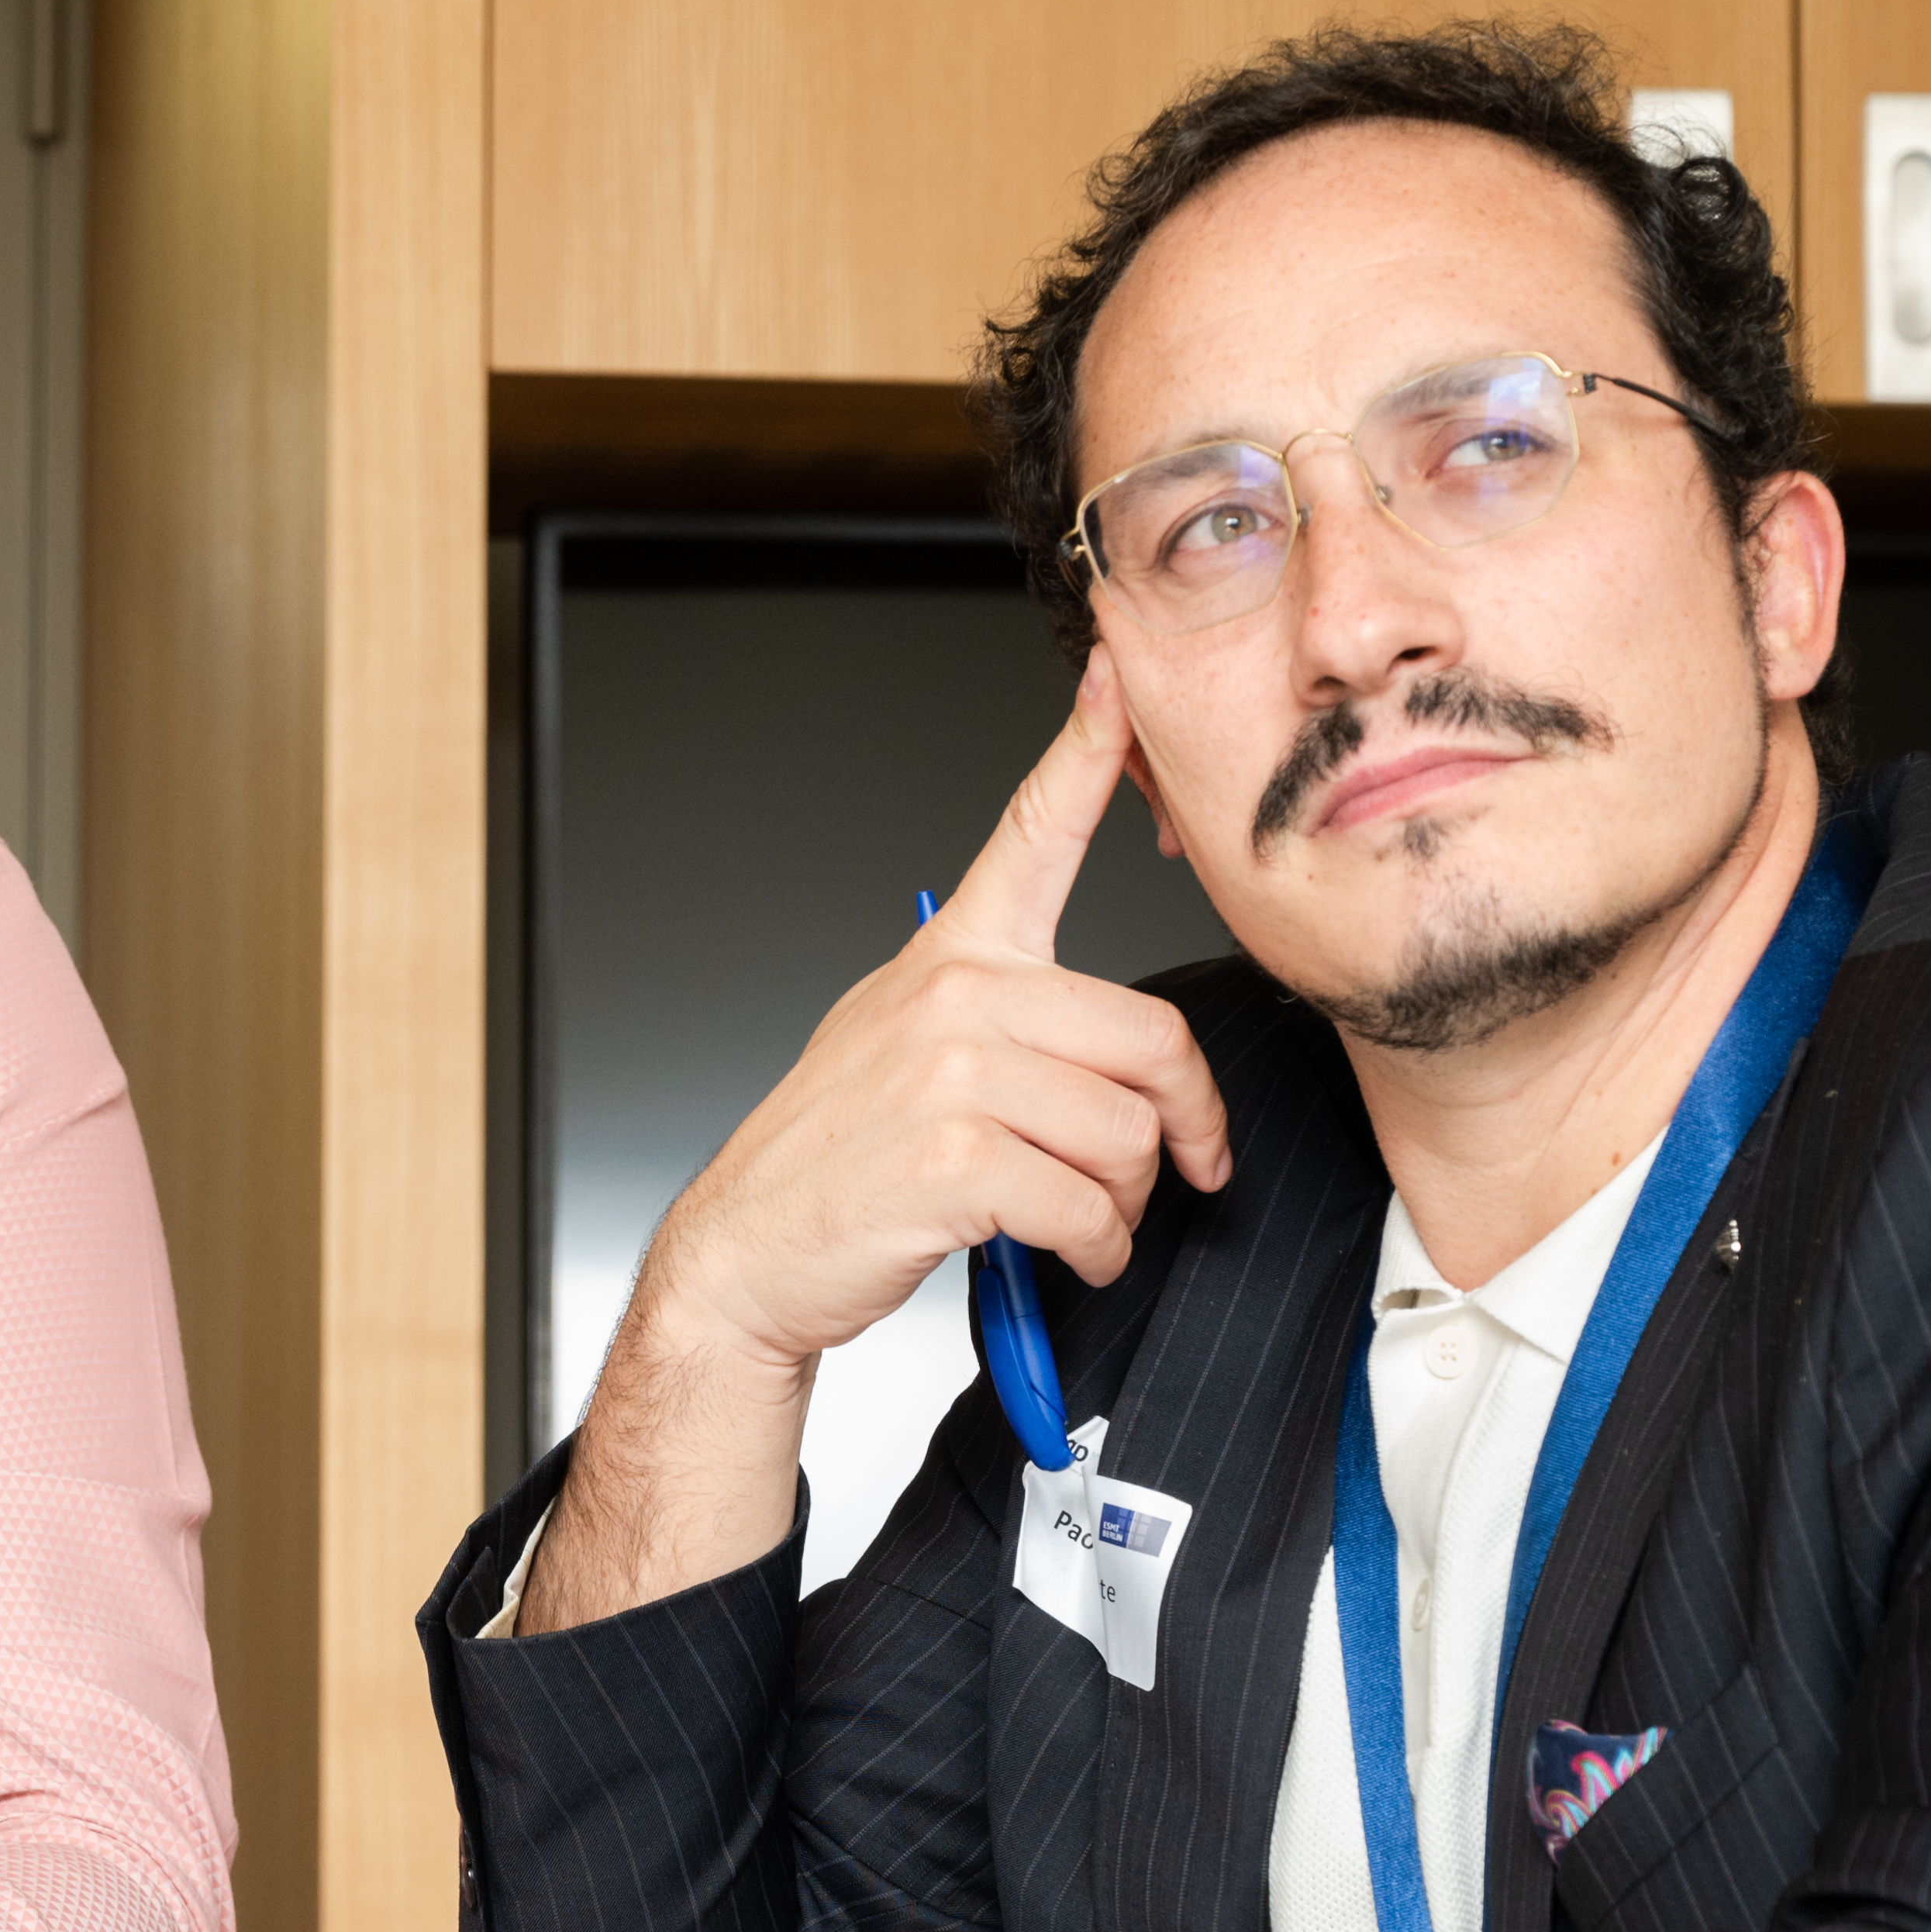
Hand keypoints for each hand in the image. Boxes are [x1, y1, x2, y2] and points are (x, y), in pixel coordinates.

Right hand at [644, 645, 1226, 1364]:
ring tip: (1086, 1218)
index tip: (1116, 678)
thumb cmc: (838, 1159)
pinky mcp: (955, 1157)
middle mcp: (955, 995)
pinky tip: (1068, 1253)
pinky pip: (1087, 1202)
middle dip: (1181, 1126)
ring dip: (1129, 1201)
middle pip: (1149, 1039)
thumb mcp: (903, 1048)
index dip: (1087, 748)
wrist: (749, 1251)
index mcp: (953, 957)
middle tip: (1172, 1168)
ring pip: (1128, 1131)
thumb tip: (1114, 1057)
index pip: (1033, 832)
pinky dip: (1096, 1247)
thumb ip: (1003, 1019)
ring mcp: (951, 1071)